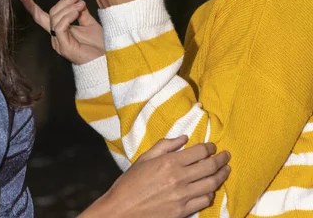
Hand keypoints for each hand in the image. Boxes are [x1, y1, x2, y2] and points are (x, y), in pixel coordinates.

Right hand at [19, 0, 103, 64]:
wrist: (107, 59)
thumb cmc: (99, 45)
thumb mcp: (89, 24)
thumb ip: (80, 13)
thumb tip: (76, 0)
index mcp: (60, 31)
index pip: (42, 17)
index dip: (32, 7)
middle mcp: (56, 37)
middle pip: (52, 13)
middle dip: (65, 0)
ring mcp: (59, 43)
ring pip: (55, 18)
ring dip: (69, 7)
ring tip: (82, 3)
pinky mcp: (64, 47)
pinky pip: (60, 28)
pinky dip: (67, 17)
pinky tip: (77, 11)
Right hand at [80, 136, 230, 217]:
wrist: (122, 211)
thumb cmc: (130, 183)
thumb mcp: (145, 158)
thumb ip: (165, 145)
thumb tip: (184, 138)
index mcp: (169, 162)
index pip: (199, 152)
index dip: (210, 148)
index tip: (214, 147)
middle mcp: (179, 178)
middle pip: (210, 167)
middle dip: (221, 160)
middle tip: (227, 156)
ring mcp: (183, 196)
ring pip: (211, 184)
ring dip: (221, 176)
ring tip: (225, 171)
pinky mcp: (183, 211)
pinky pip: (204, 201)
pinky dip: (211, 193)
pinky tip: (211, 189)